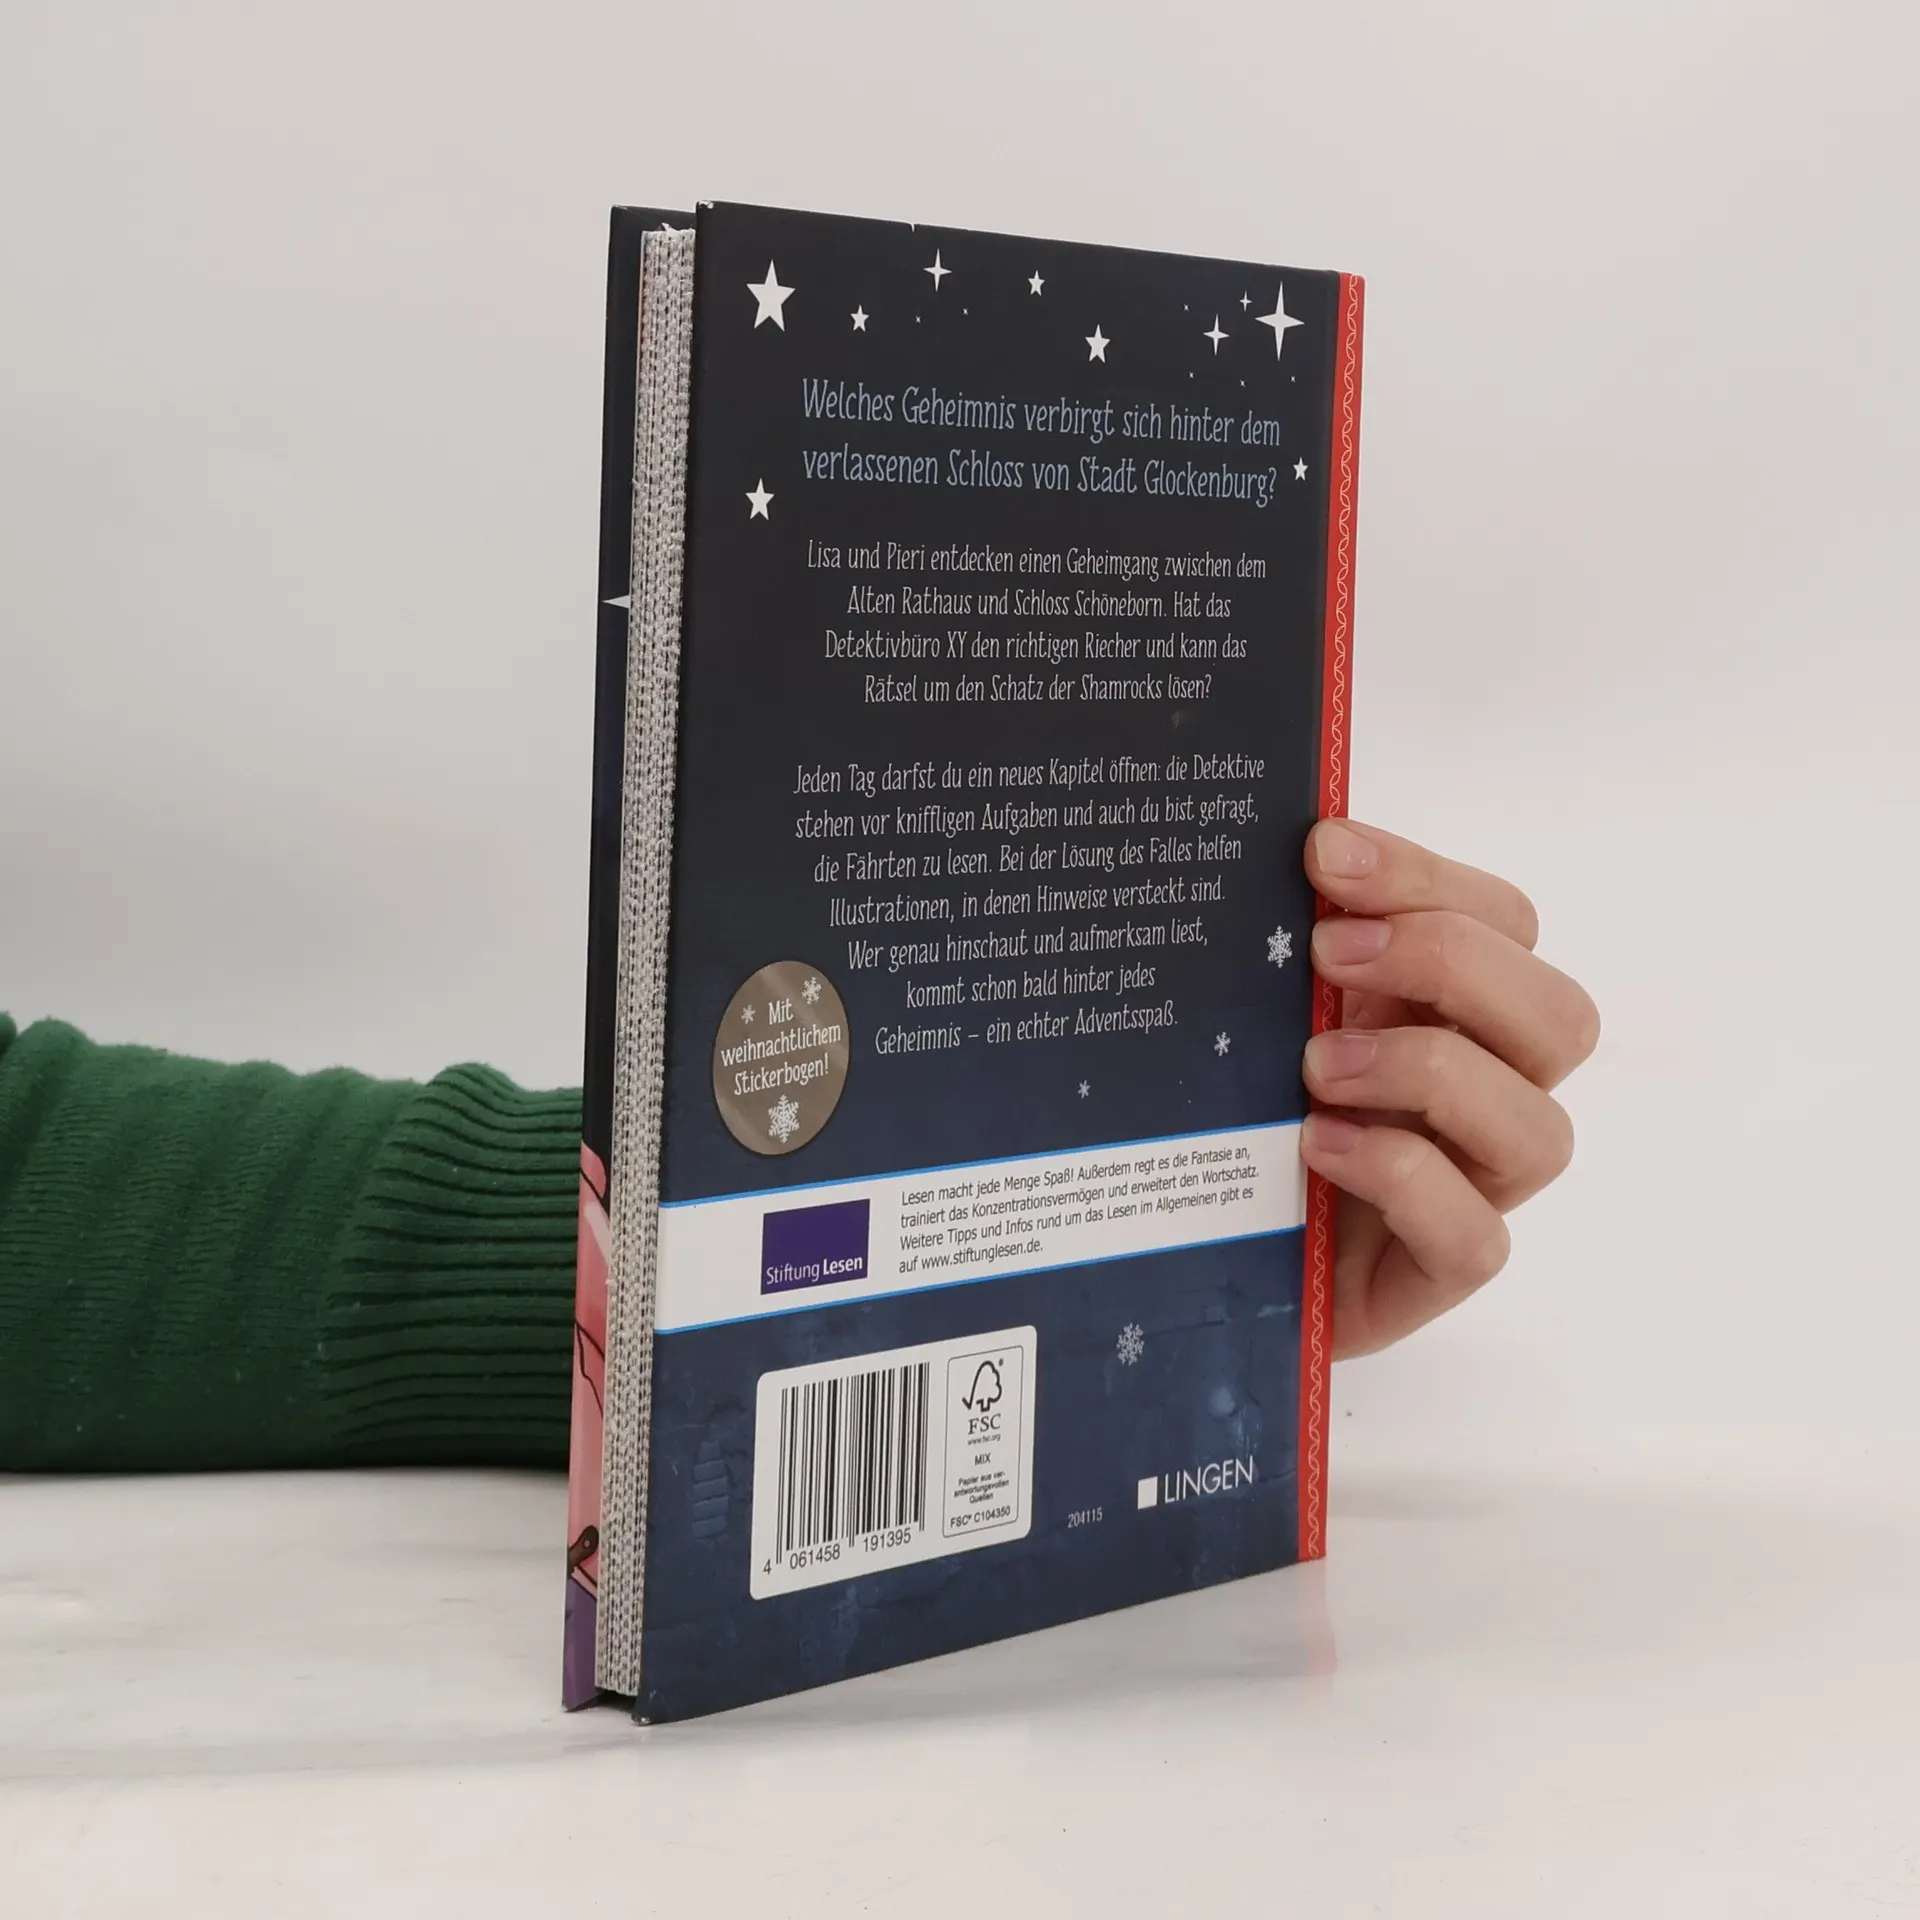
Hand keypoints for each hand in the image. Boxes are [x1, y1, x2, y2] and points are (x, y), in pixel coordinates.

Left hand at [1301, 820, 1598, 1358]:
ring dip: (1428, 1072)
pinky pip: (1476, 1235)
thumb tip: (1293, 846)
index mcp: (1454, 1014)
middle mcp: (1487, 1095)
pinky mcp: (1438, 1272)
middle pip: (1559, 1017)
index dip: (1426, 879)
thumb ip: (1295, 947)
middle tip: (1329, 953)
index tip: (1325, 853)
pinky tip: (1319, 1145)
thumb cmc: (1251, 1118)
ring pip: (1539, 1129)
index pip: (1502, 923)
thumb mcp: (1269, 1015)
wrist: (1214, 1254)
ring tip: (1317, 1065)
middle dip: (1450, 962)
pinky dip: (1403, 1175)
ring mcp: (1474, 1190)